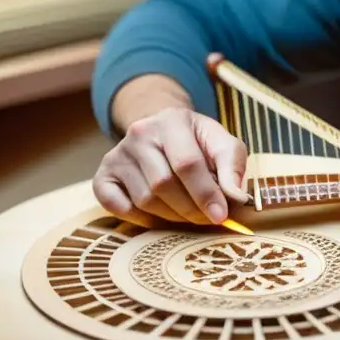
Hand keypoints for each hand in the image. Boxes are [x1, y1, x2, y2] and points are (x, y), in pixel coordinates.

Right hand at [92, 107, 249, 227]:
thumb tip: (236, 198)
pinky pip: (118, 207)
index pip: (187, 163)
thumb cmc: (198, 143)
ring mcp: (117, 154)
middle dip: (190, 209)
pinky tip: (159, 213)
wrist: (162, 132)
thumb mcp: (222, 144)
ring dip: (171, 216)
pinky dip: (141, 218)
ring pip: (144, 200)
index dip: (205, 193)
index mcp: (172, 121)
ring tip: (188, 212)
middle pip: (163, 184)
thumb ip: (233, 167)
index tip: (221, 215)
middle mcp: (139, 133)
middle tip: (207, 219)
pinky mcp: (103, 175)